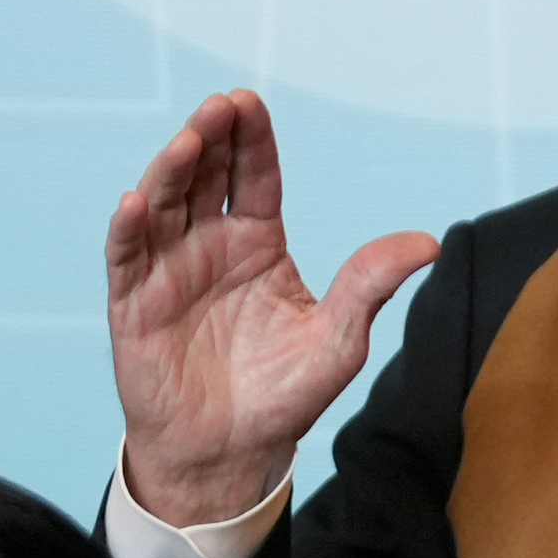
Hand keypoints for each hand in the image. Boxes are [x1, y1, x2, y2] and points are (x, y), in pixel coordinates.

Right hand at [102, 94, 436, 528]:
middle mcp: (210, 244)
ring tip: (187, 143)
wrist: (229, 455)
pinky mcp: (133, 303)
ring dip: (170, 170)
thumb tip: (431, 243)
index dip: (251, 139)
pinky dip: (129, 229)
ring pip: (164, 203)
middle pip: (205, 175)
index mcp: (258, 242)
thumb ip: (371, 286)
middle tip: (220, 106)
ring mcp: (168, 269)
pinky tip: (136, 203)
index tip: (249, 102)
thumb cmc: (284, 396)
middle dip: (211, 137)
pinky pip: (127, 257)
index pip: (255, 177)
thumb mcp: (339, 340)